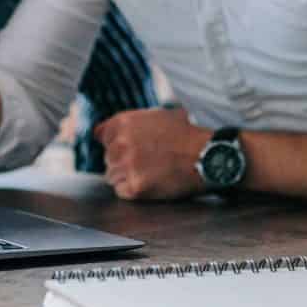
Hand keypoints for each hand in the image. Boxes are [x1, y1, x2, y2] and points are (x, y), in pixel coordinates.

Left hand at [93, 108, 210, 200]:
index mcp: (123, 122)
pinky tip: (150, 182)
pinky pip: (121, 191)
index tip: (124, 148)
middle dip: (122, 161)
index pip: (101, 135)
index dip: (114, 143)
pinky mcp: (135, 187)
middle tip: (146, 162)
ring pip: (112, 176)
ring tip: (150, 172)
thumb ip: (133, 122)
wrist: (205, 156)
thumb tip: (105, 130)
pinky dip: (133, 190)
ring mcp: (126, 166)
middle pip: (108, 157)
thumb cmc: (186, 135)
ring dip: (127, 176)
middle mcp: (120, 143)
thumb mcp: (159, 115)